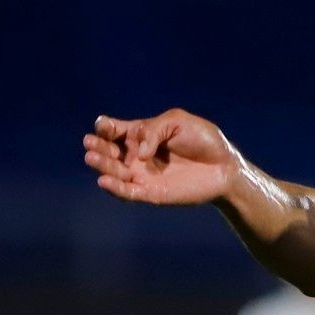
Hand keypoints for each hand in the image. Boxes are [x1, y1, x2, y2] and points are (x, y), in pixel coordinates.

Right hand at [83, 109, 240, 204]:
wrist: (224, 166)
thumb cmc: (203, 140)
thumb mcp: (177, 121)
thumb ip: (153, 130)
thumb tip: (139, 153)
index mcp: (141, 135)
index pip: (114, 130)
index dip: (105, 127)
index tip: (105, 125)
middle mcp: (137, 155)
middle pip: (108, 151)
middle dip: (97, 146)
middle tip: (90, 143)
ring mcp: (142, 175)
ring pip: (114, 172)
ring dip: (101, 165)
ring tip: (92, 158)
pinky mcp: (151, 193)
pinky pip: (128, 193)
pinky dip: (115, 188)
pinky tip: (104, 181)